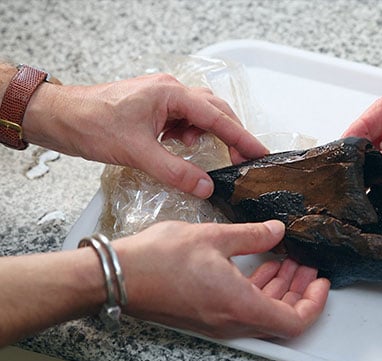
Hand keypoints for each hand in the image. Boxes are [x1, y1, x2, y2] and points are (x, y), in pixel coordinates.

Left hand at [23, 74, 267, 197]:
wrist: (58, 116)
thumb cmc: (90, 124)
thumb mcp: (138, 153)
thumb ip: (176, 172)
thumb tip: (206, 186)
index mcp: (170, 93)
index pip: (217, 117)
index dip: (242, 137)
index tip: (260, 152)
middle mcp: (170, 90)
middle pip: (214, 110)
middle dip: (232, 135)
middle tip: (245, 159)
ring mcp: (161, 96)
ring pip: (200, 113)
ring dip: (210, 134)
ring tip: (214, 155)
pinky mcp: (153, 106)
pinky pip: (183, 118)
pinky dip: (190, 134)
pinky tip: (183, 147)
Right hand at [113, 219, 329, 338]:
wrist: (117, 275)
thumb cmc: (158, 260)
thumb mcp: (215, 236)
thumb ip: (253, 235)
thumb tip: (277, 232)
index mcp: (240, 306)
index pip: (294, 321)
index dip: (314, 303)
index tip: (321, 281)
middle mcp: (231, 321)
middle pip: (280, 316)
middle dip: (299, 290)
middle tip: (307, 266)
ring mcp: (217, 321)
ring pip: (262, 312)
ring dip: (278, 288)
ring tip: (287, 260)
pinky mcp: (205, 314)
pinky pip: (243, 308)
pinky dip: (257, 289)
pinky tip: (260, 265)